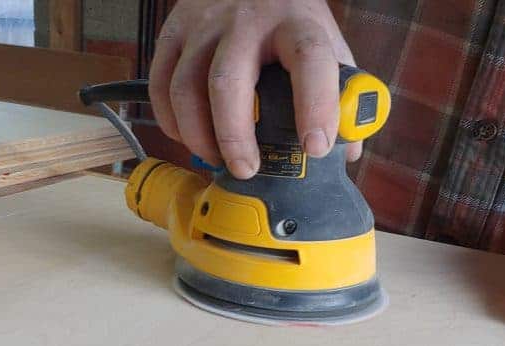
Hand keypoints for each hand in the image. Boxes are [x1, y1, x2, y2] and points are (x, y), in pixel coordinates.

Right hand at [148, 0, 359, 178]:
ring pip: (185, 88)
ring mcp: (203, 26)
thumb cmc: (286, 18)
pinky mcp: (173, 33)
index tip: (315, 147)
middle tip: (246, 169)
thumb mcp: (323, 39)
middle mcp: (246, 21)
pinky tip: (188, 136)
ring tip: (215, 159)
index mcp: (295, 23)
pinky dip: (171, 122)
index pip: (309, 60)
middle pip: (227, 82)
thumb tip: (344, 152)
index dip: (314, 106)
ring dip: (197, 135)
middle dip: (233, 136)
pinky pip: (161, 85)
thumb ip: (338, 92)